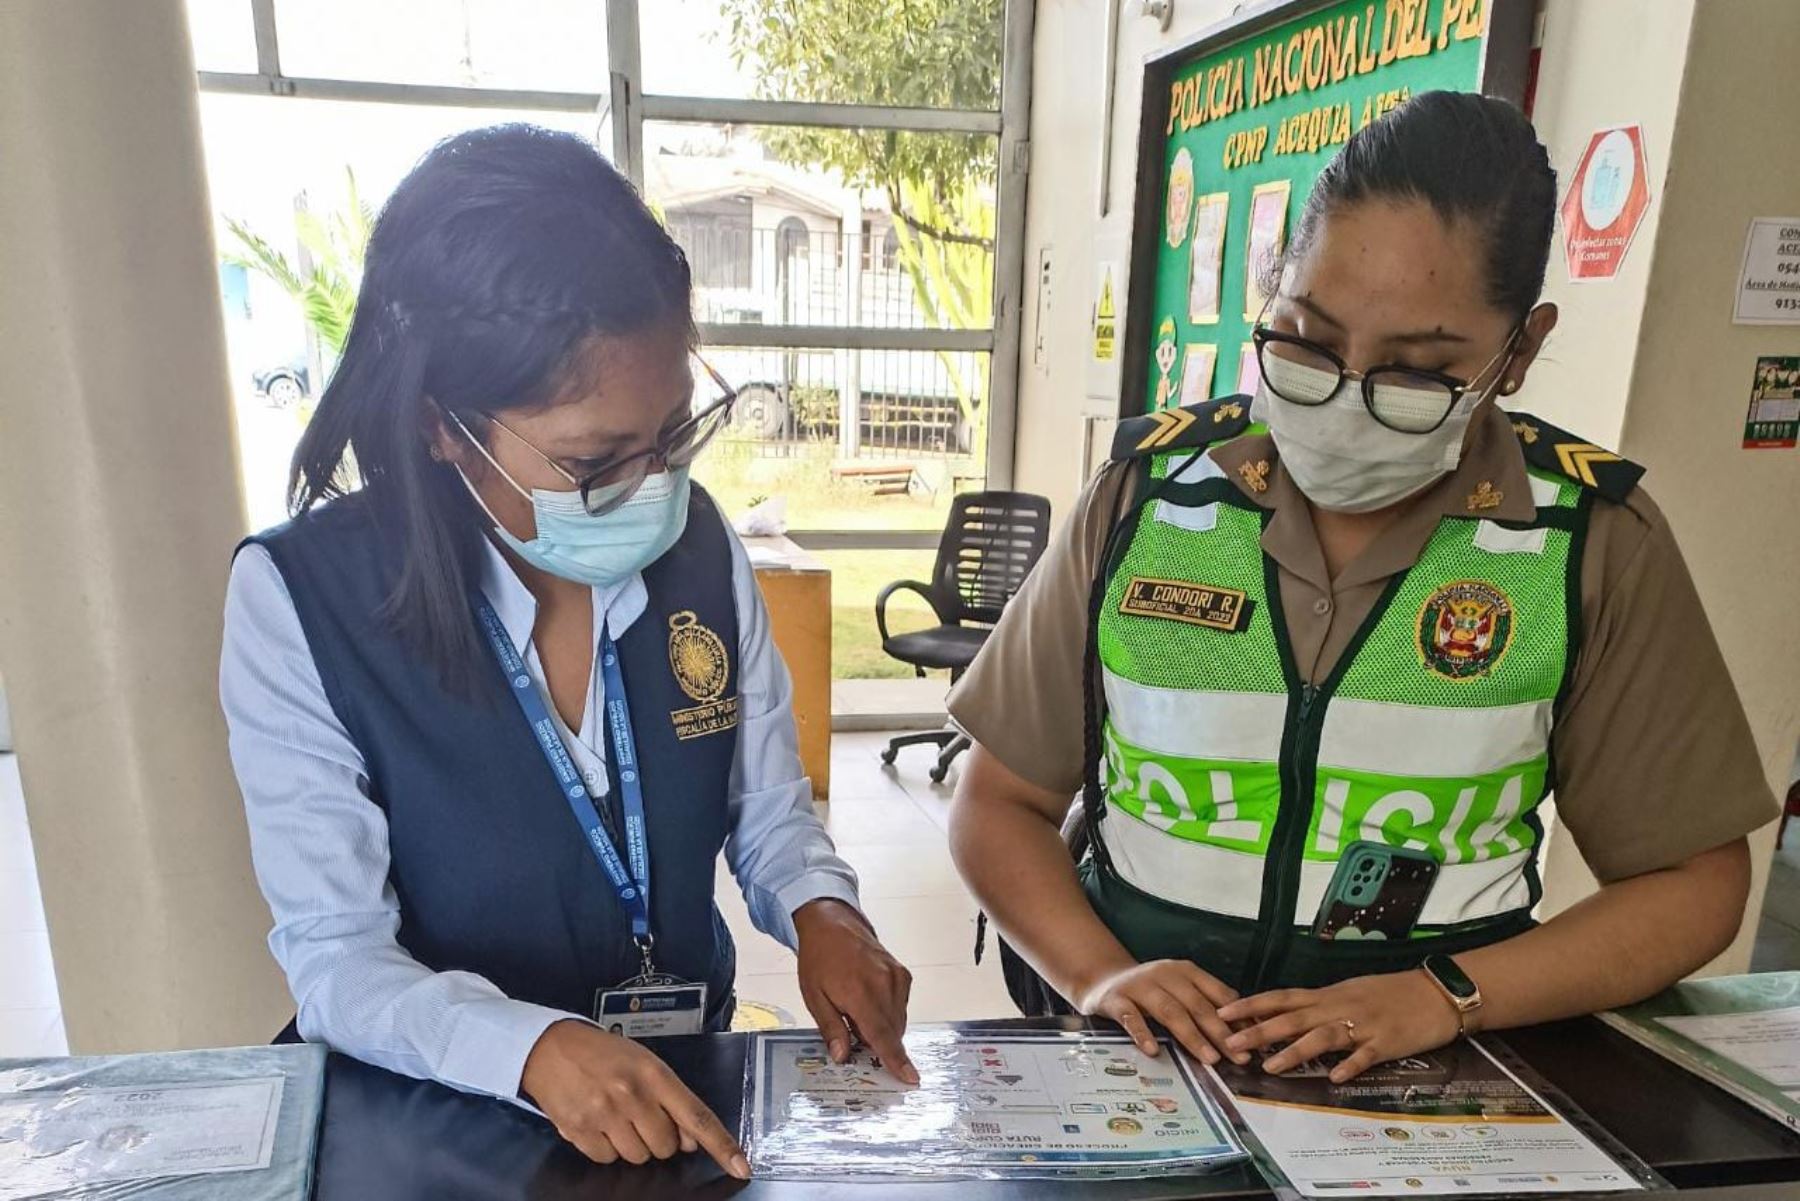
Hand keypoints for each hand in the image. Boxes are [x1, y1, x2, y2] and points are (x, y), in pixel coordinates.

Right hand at [520, 1020, 748, 1177]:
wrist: (549, 1048)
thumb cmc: (603, 1053)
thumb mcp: (644, 1063)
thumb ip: (671, 1100)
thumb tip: (692, 1140)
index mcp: (655, 1075)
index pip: (697, 1117)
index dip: (721, 1145)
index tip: (742, 1166)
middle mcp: (632, 1096)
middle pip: (666, 1147)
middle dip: (660, 1138)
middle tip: (641, 1116)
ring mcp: (604, 1115)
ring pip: (638, 1157)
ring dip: (632, 1144)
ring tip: (616, 1116)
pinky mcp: (579, 1131)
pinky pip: (607, 1160)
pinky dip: (606, 1149)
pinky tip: (598, 1123)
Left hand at [793, 899, 917, 1083]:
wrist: (832, 923)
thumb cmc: (819, 959)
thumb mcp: (814, 997)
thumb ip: (831, 1028)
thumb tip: (843, 1056)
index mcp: (860, 994)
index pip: (883, 1036)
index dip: (897, 1060)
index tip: (911, 1078)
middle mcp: (884, 985)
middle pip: (892, 1031)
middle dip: (879, 1042)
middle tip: (853, 1032)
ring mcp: (896, 977)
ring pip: (898, 1019)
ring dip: (882, 1027)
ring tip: (856, 1009)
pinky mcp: (902, 973)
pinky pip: (901, 1004)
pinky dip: (888, 1012)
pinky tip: (868, 1000)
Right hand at [1074, 959, 1243, 1065]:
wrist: (1102, 978)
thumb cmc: (1150, 991)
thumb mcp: (1180, 990)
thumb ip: (1207, 1005)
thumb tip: (1247, 1030)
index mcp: (1186, 972)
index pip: (1218, 994)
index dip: (1238, 1018)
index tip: (1255, 1041)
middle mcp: (1165, 974)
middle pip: (1198, 1005)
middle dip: (1221, 1032)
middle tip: (1239, 1057)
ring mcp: (1139, 986)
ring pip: (1170, 1011)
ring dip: (1192, 1036)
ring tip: (1209, 1058)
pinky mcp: (1116, 1000)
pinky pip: (1130, 1017)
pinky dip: (1142, 1033)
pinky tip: (1152, 1050)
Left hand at [1216, 969, 1461, 1082]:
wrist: (1435, 992)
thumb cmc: (1390, 993)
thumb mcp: (1349, 993)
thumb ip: (1320, 1006)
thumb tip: (1288, 1016)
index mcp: (1327, 995)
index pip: (1281, 997)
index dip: (1251, 1005)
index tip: (1221, 1012)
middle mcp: (1338, 1007)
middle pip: (1292, 1018)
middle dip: (1259, 1031)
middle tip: (1230, 1043)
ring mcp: (1362, 1025)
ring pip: (1322, 1036)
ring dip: (1294, 1051)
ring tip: (1269, 1066)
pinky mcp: (1386, 1042)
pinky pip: (1365, 1055)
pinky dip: (1350, 1065)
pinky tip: (1335, 1077)